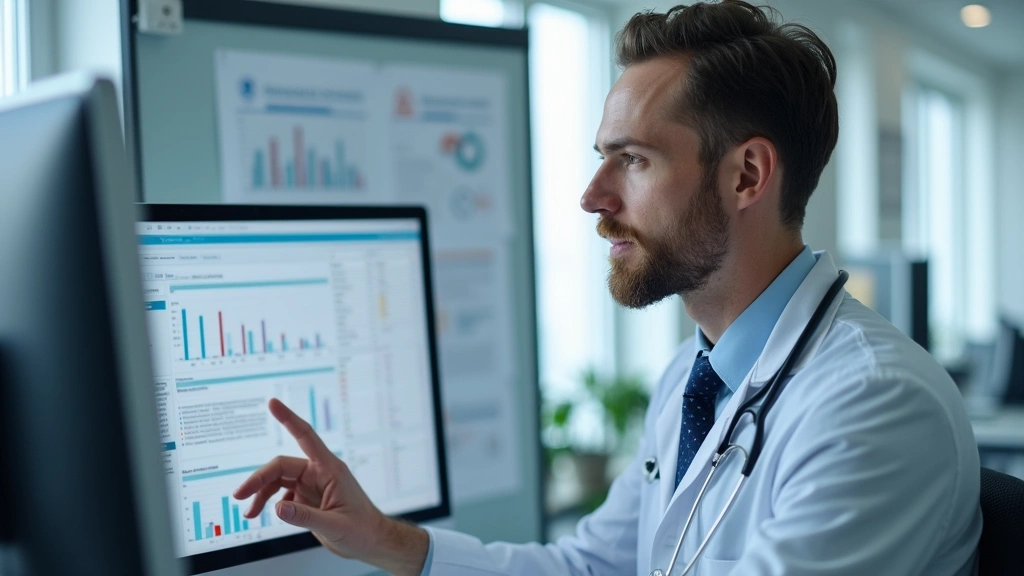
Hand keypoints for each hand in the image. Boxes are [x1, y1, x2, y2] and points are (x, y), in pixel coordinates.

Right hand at [234, 399, 428, 575]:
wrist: (370, 541)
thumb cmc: (361, 529)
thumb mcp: (334, 525)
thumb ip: (305, 517)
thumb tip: (277, 508)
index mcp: (330, 469)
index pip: (306, 437)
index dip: (289, 418)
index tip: (273, 403)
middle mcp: (319, 473)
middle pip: (281, 466)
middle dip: (259, 479)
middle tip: (240, 494)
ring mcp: (312, 485)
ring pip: (278, 480)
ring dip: (261, 493)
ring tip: (249, 512)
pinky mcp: (306, 498)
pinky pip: (281, 494)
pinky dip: (268, 502)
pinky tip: (262, 513)